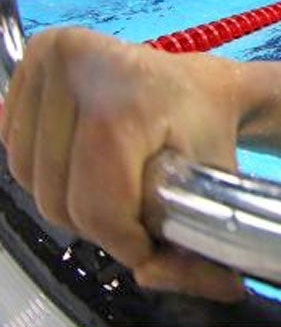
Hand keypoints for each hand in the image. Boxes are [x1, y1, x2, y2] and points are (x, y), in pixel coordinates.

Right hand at [0, 26, 245, 300]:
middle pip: (57, 196)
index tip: (148, 240)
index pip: (95, 202)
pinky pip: (18, 150)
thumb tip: (148, 272)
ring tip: (113, 182)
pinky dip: (49, 169)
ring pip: (31, 180)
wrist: (206, 84)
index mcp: (125, 97)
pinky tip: (86, 157)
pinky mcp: (34, 57)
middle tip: (135, 210)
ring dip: (70, 199)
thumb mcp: (212, 185)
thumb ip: (184, 241)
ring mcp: (50, 58)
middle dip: (98, 221)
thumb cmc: (211, 128)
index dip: (122, 236)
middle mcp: (78, 66)